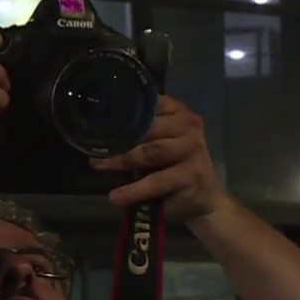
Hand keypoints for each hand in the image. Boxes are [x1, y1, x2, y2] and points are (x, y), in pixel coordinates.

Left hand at [93, 95, 230, 222]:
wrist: (205, 197)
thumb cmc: (175, 164)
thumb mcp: (161, 141)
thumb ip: (141, 131)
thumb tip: (100, 129)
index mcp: (179, 112)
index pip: (151, 102)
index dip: (126, 108)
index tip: (100, 115)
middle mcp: (189, 126)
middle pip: (149, 127)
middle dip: (119, 139)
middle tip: (94, 149)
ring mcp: (193, 150)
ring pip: (152, 152)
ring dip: (122, 160)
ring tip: (99, 166)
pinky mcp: (192, 175)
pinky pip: (157, 182)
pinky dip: (134, 190)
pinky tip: (117, 196)